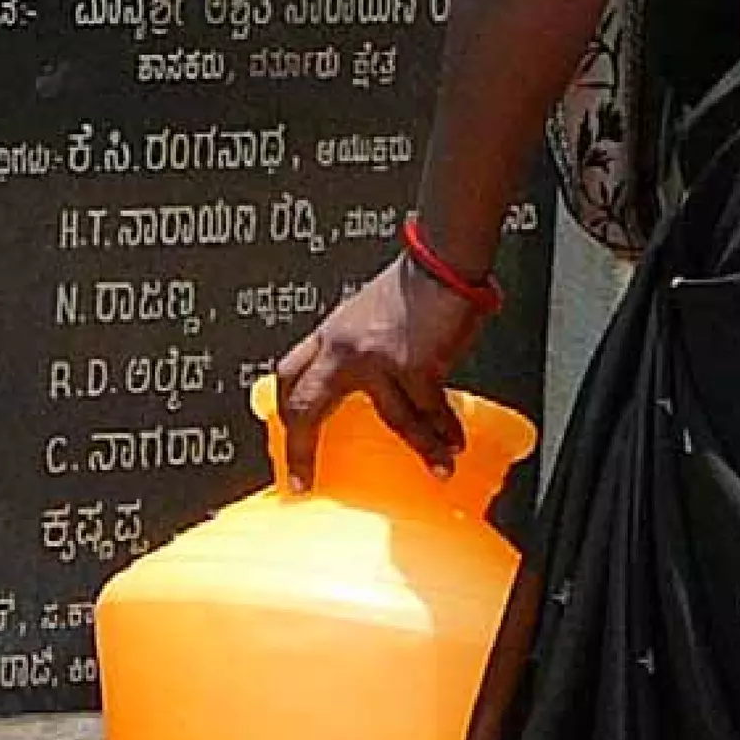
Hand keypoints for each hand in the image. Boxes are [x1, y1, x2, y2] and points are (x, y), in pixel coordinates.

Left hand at [275, 255, 485, 489]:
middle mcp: (344, 349)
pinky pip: (430, 410)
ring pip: (393, 418)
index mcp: (331, 335)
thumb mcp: (365, 314)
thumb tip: (365, 384)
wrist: (442, 261)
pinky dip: (445, 430)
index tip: (287, 442)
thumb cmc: (413, 282)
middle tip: (302, 479)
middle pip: (305, 407)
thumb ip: (356, 347)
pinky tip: (455, 443)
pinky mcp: (415, 366)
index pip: (288, 376)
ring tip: (438, 466)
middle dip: (300, 448)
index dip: (283, 412)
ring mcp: (377, 360)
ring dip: (421, 446)